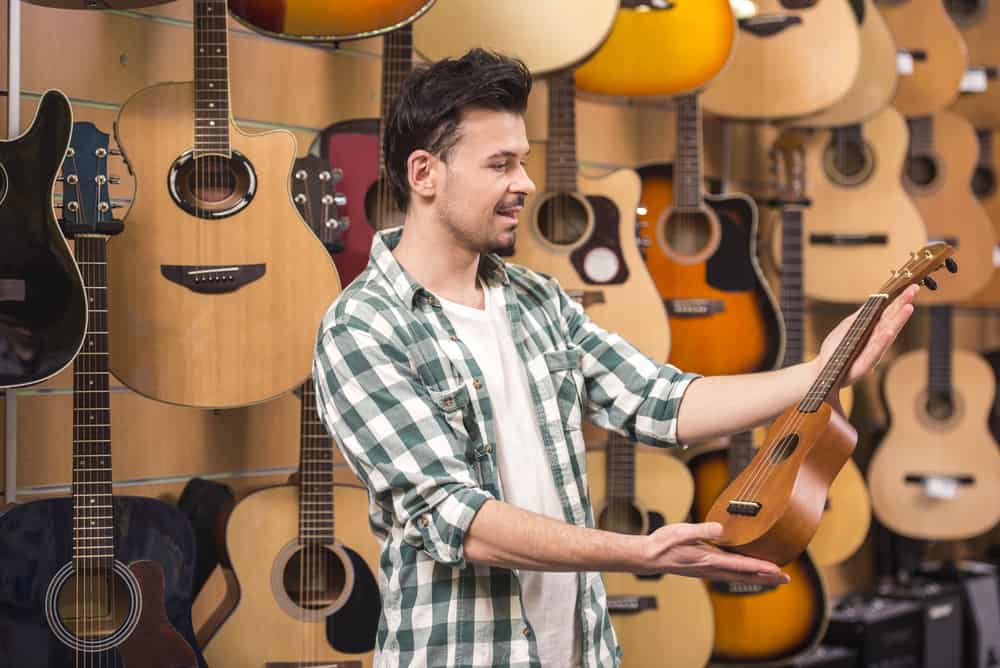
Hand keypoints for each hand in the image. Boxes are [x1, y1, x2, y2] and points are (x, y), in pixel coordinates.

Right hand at [637, 522, 789, 585]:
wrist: (648, 556)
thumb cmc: (663, 543)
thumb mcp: (681, 532)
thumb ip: (701, 530)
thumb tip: (720, 529)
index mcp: (708, 559)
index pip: (740, 565)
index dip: (760, 568)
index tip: (777, 570)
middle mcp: (711, 568)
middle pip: (744, 575)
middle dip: (765, 578)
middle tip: (785, 580)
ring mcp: (708, 570)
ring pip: (738, 576)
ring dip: (757, 577)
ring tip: (772, 578)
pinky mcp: (704, 568)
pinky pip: (729, 573)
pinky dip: (743, 574)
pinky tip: (746, 572)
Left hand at [815, 284, 918, 385]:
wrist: (823, 371)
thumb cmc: (836, 350)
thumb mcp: (849, 327)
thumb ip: (862, 316)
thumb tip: (874, 300)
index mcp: (873, 332)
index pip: (888, 314)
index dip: (899, 301)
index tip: (911, 287)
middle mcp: (876, 342)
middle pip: (891, 321)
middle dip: (903, 306)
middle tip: (914, 290)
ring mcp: (871, 354)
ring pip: (887, 336)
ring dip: (897, 322)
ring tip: (908, 307)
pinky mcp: (864, 366)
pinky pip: (874, 353)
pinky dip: (881, 342)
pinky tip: (888, 332)